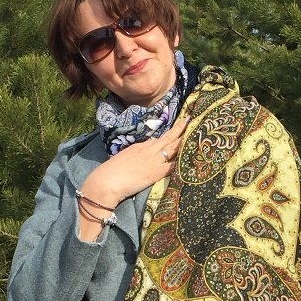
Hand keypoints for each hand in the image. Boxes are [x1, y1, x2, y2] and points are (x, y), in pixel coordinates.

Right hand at [75, 116, 189, 240]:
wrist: (107, 181)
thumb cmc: (111, 172)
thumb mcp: (124, 158)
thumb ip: (134, 155)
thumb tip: (141, 156)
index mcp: (140, 146)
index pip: (158, 139)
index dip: (168, 134)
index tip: (176, 127)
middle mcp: (148, 150)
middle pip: (168, 137)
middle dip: (179, 128)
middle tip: (189, 119)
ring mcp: (153, 160)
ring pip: (173, 147)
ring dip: (183, 139)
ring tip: (193, 131)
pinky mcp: (156, 172)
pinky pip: (172, 165)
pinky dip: (181, 160)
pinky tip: (190, 156)